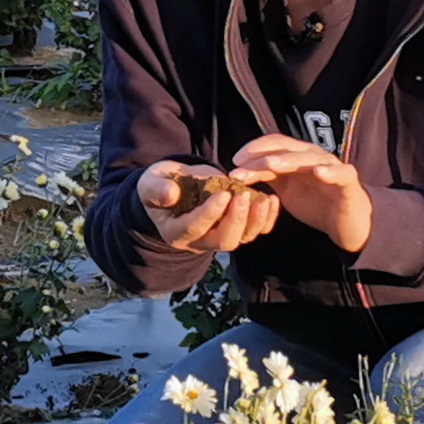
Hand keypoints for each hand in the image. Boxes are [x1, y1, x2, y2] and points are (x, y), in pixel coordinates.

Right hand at [137, 160, 280, 252]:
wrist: (173, 187)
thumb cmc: (161, 184)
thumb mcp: (151, 183)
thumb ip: (157, 188)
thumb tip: (170, 194)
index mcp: (176, 232)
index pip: (194, 227)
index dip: (210, 213)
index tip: (223, 194)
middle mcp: (200, 241)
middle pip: (224, 240)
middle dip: (236, 219)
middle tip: (243, 195)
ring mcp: (220, 236)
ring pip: (242, 238)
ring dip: (255, 220)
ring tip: (263, 198)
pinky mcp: (235, 229)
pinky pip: (255, 231)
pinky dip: (266, 219)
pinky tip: (272, 199)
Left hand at [231, 135, 372, 254]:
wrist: (346, 223)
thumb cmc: (316, 204)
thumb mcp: (285, 192)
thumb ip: (268, 179)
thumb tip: (239, 172)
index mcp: (298, 158)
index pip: (275, 145)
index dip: (254, 149)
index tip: (234, 161)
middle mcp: (314, 157)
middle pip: (288, 150)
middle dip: (263, 156)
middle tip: (242, 165)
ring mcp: (332, 167)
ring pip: (310, 158)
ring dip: (290, 160)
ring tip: (271, 165)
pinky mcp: (349, 182)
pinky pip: (341, 173)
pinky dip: (330, 171)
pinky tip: (318, 173)